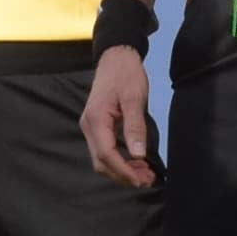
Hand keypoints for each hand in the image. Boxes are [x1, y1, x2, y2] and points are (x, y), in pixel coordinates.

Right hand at [81, 44, 157, 190]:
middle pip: (101, 162)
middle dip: (123, 175)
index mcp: (96, 120)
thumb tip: (138, 155)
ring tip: (145, 174)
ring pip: (102, 159)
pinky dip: (119, 160)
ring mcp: (91, 126)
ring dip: (121, 170)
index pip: (106, 155)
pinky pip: (104, 150)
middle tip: (148, 179)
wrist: (116, 56)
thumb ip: (135, 126)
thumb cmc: (126, 74)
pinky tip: (135, 162)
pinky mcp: (97, 126)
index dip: (123, 171)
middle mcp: (89, 126)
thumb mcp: (134, 98)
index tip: (142, 179)